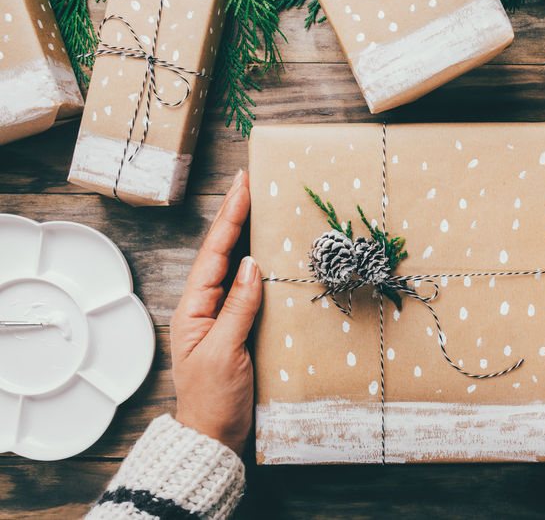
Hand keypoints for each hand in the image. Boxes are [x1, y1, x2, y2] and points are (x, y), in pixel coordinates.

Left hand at [170, 170, 259, 454]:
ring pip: (235, 268)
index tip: (243, 186)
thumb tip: (250, 264)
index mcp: (194, 309)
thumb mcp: (225, 353)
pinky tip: (271, 256)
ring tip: (260, 207)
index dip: (230, 218)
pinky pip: (250, 291)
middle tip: (250, 183)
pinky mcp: (240, 331)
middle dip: (235, 217)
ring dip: (247, 237)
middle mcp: (206, 308)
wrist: (215, 439)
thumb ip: (237, 308)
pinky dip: (261, 268)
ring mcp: (222, 318)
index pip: (214, 254)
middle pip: (222, 253)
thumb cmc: (214, 400)